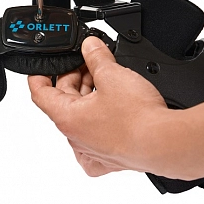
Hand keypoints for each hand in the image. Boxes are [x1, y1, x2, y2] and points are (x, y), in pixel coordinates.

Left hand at [29, 36, 167, 176]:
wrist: (166, 144)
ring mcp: (93, 150)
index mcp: (67, 118)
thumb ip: (96, 56)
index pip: (40, 94)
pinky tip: (110, 109)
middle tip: (87, 61)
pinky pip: (98, 138)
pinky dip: (100, 120)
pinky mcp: (112, 158)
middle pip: (64, 102)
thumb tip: (90, 45)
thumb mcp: (112, 74)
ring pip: (82, 117)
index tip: (41, 66)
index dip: (38, 75)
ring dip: (89, 96)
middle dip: (74, 78)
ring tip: (105, 77)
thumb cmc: (137, 117)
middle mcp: (76, 138)